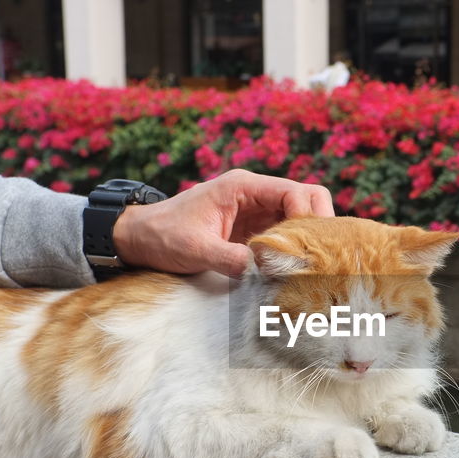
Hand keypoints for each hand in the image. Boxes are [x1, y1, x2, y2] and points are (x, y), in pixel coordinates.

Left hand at [111, 169, 333, 277]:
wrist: (139, 237)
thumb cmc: (162, 236)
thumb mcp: (194, 249)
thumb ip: (229, 258)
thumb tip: (264, 270)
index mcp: (242, 186)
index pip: (295, 192)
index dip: (308, 219)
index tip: (304, 250)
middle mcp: (255, 194)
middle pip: (309, 198)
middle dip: (318, 226)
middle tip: (317, 258)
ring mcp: (258, 210)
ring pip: (302, 216)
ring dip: (309, 239)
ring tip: (308, 267)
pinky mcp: (255, 229)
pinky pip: (288, 233)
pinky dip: (297, 248)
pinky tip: (294, 270)